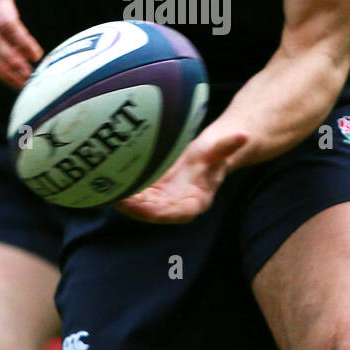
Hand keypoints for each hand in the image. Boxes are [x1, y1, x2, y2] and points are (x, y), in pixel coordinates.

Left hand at [117, 128, 248, 223]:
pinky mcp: (153, 193)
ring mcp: (163, 201)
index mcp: (195, 203)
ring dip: (123, 200)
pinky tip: (106, 183)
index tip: (136, 205)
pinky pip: (135, 196)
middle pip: (151, 212)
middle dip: (132, 208)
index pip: (172, 213)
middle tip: (113, 197)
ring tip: (105, 190)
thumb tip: (244, 135)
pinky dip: (122, 191)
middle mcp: (176, 206)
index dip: (153, 212)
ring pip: (140, 206)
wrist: (207, 154)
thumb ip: (228, 146)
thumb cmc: (215, 153)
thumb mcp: (219, 149)